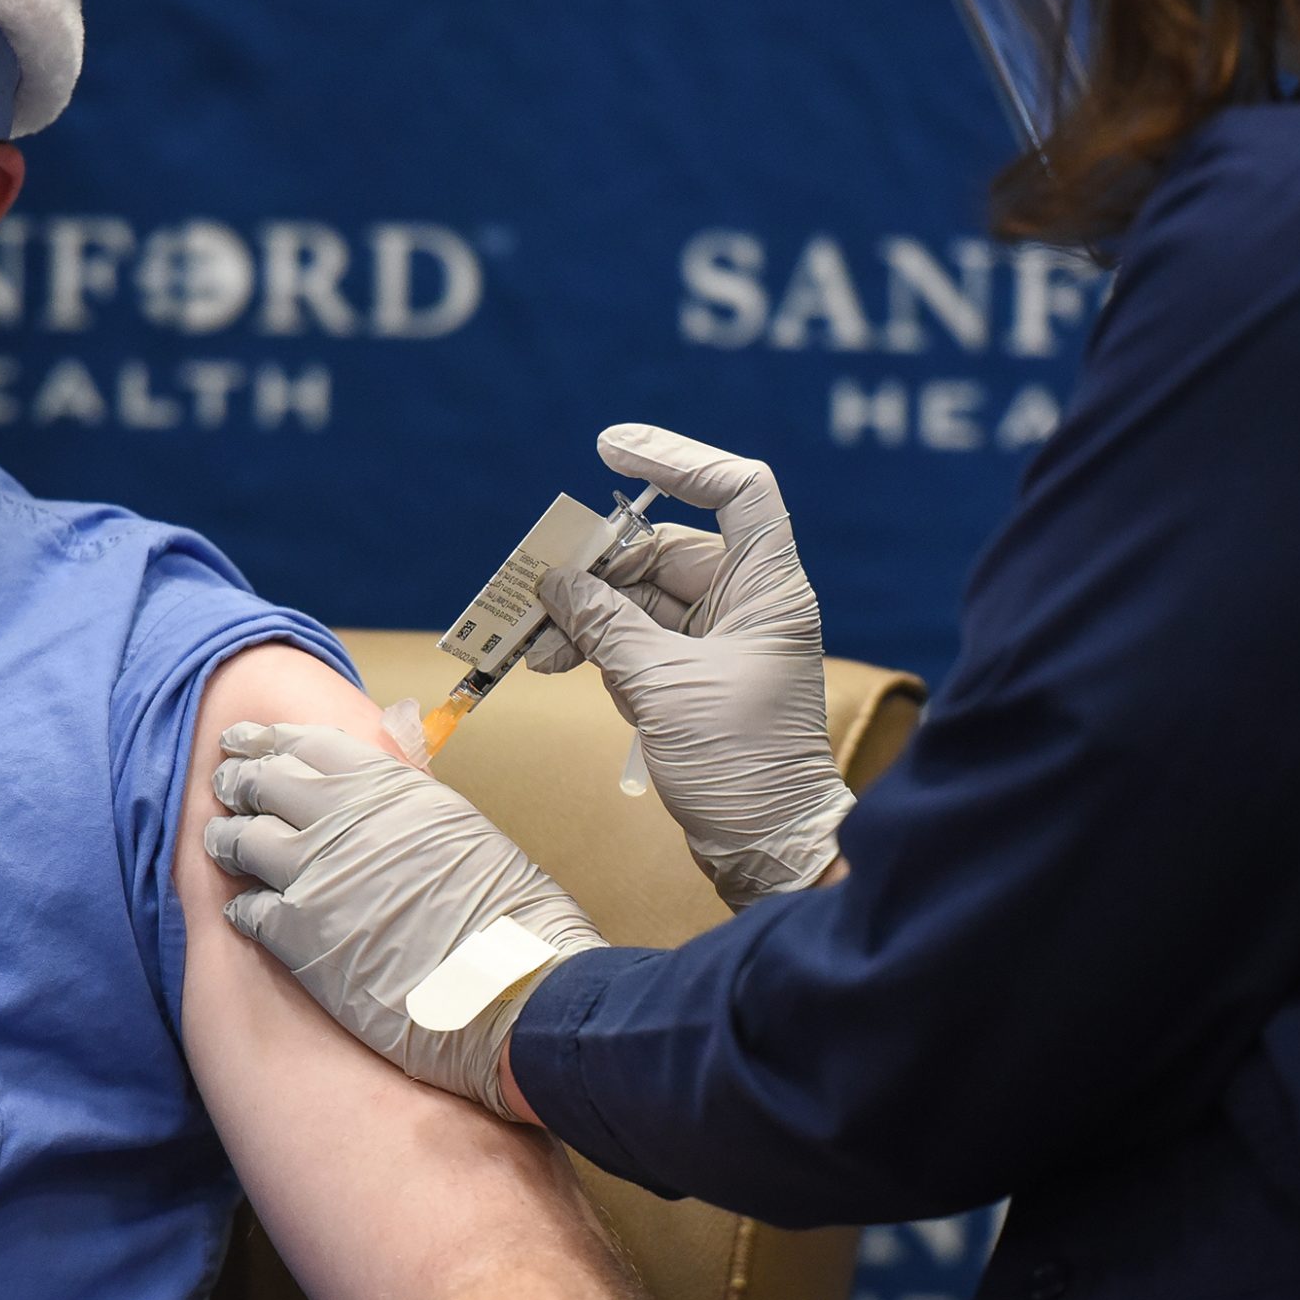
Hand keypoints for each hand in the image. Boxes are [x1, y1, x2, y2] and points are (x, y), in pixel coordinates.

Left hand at [206, 722, 606, 1116]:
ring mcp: (313, 874)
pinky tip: (242, 910)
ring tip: (219, 840)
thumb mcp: (458, 825)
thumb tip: (377, 798)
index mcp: (386, 784)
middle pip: (263, 781)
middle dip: (238, 779)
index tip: (250, 739)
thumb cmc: (504, 911)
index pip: (306, 742)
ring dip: (225, 837)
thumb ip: (405, 803)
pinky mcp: (298, 936)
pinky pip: (247, 908)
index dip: (270, 739)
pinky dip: (240, 905)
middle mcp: (341, 817)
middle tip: (226, 783)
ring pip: (241, 839)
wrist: (508, 984)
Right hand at [526, 423, 858, 908]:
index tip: (610, 449)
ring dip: (582, 612)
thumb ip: (606, 626)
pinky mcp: (690, 677)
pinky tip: (551, 659)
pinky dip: (591, 644)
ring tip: (532, 638)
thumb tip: (556, 583)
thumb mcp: (662, 686)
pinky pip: (632, 638)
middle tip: (535, 581)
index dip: (678, 460)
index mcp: (767, 589)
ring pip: (638, 598)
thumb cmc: (740, 765)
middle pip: (664, 549)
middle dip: (596, 564)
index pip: (737, 491)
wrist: (766, 849)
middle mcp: (747, 604)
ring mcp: (718, 641)